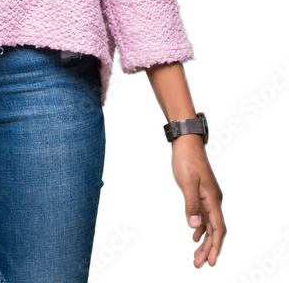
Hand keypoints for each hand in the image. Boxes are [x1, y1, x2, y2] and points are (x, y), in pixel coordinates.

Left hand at [171, 136, 225, 267]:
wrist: (187, 142)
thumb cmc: (187, 160)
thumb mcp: (187, 182)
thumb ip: (191, 204)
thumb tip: (194, 226)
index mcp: (212, 199)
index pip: (218, 228)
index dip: (215, 246)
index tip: (210, 262)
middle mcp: (214, 200)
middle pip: (215, 230)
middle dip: (208, 249)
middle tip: (198, 264)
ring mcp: (208, 197)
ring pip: (209, 224)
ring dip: (204, 241)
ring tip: (196, 256)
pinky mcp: (202, 193)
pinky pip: (205, 216)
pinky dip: (201, 228)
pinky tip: (195, 235)